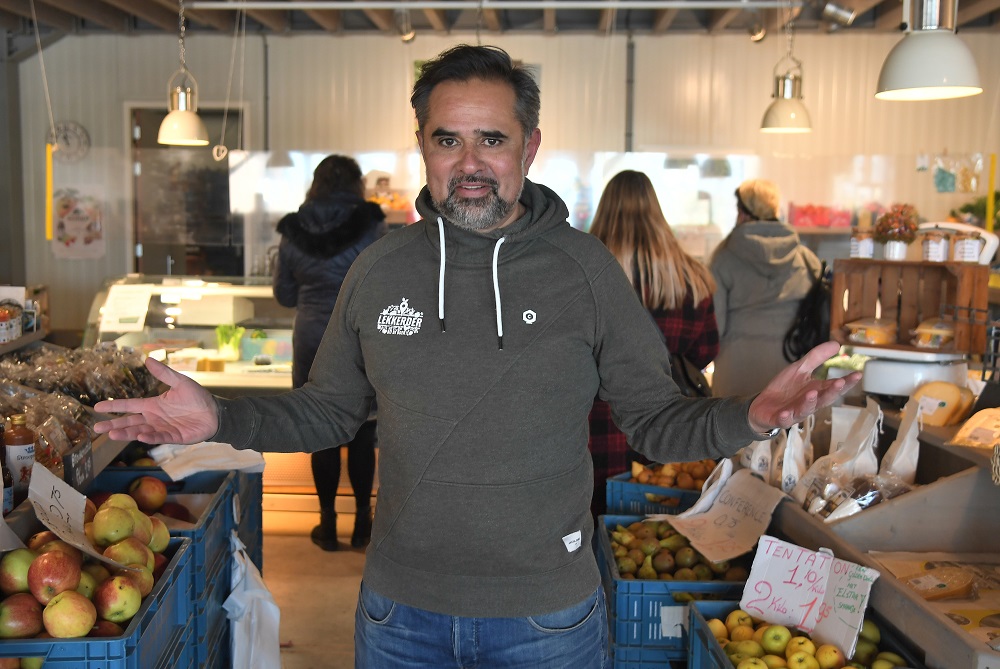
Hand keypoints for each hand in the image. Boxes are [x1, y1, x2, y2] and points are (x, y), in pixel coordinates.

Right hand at [93, 357, 218, 443]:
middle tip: (96, 428)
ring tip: (112, 435)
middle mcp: (155, 418)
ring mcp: (163, 429)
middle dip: (114, 425)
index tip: (97, 407)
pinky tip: (140, 436)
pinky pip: (159, 438)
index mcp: (154, 405)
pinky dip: (150, 437)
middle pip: (130, 422)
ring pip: (140, 431)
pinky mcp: (174, 437)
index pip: (130, 405)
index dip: (114, 406)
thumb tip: (148, 359)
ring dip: (127, 433)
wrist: (215, 413)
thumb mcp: (180, 382)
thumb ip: (164, 373)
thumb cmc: (198, 398)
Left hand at [748, 341, 861, 432]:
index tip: (858, 374)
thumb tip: (837, 344)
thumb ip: (817, 358)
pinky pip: (783, 420)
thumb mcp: (800, 369)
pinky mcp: (780, 419)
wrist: (762, 406)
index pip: (834, 386)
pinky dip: (785, 417)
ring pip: (805, 410)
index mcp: (816, 391)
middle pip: (823, 399)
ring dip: (809, 402)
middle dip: (832, 392)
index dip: (847, 382)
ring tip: (812, 393)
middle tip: (840, 383)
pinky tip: (786, 413)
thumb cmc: (785, 389)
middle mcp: (809, 403)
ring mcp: (795, 412)